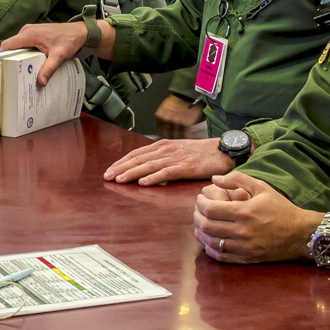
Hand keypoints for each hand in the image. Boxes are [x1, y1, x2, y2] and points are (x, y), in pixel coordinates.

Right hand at [0, 21, 91, 85]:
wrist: (80, 32)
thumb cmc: (69, 40)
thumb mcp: (58, 56)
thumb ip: (48, 68)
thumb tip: (41, 81)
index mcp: (29, 34)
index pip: (8, 44)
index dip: (1, 56)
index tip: (0, 68)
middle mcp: (27, 31)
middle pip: (11, 47)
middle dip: (10, 59)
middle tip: (10, 74)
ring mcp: (30, 32)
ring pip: (18, 46)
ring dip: (18, 57)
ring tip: (18, 71)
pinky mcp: (35, 34)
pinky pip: (24, 44)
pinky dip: (24, 53)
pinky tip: (28, 64)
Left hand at [104, 138, 233, 185]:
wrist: (222, 150)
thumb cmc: (200, 154)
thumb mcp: (177, 152)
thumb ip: (162, 159)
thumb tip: (146, 171)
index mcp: (163, 146)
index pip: (137, 154)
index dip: (121, 162)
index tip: (109, 171)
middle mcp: (166, 150)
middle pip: (139, 159)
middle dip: (121, 168)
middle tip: (107, 177)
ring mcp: (176, 157)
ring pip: (149, 165)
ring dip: (132, 173)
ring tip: (119, 180)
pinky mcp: (187, 166)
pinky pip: (168, 172)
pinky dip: (155, 177)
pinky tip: (144, 183)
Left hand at [155, 94, 205, 138]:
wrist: (188, 95)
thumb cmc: (176, 101)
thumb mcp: (164, 108)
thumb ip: (162, 120)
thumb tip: (161, 131)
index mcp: (160, 116)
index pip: (159, 132)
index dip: (164, 136)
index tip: (166, 139)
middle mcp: (167, 119)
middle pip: (167, 136)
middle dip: (170, 139)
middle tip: (174, 141)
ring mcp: (177, 122)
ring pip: (176, 137)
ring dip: (178, 139)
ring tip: (180, 141)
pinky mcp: (187, 124)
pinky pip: (184, 135)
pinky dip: (185, 138)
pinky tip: (186, 137)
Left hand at [193, 171, 323, 263]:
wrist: (300, 233)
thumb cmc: (281, 208)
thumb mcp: (262, 187)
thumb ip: (238, 179)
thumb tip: (215, 179)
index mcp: (244, 212)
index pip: (211, 209)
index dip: (200, 204)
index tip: (199, 199)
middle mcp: (242, 231)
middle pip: (207, 226)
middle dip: (197, 217)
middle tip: (197, 211)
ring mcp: (244, 247)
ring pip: (211, 243)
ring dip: (200, 233)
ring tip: (199, 225)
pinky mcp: (247, 259)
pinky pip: (221, 257)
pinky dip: (210, 249)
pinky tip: (208, 241)